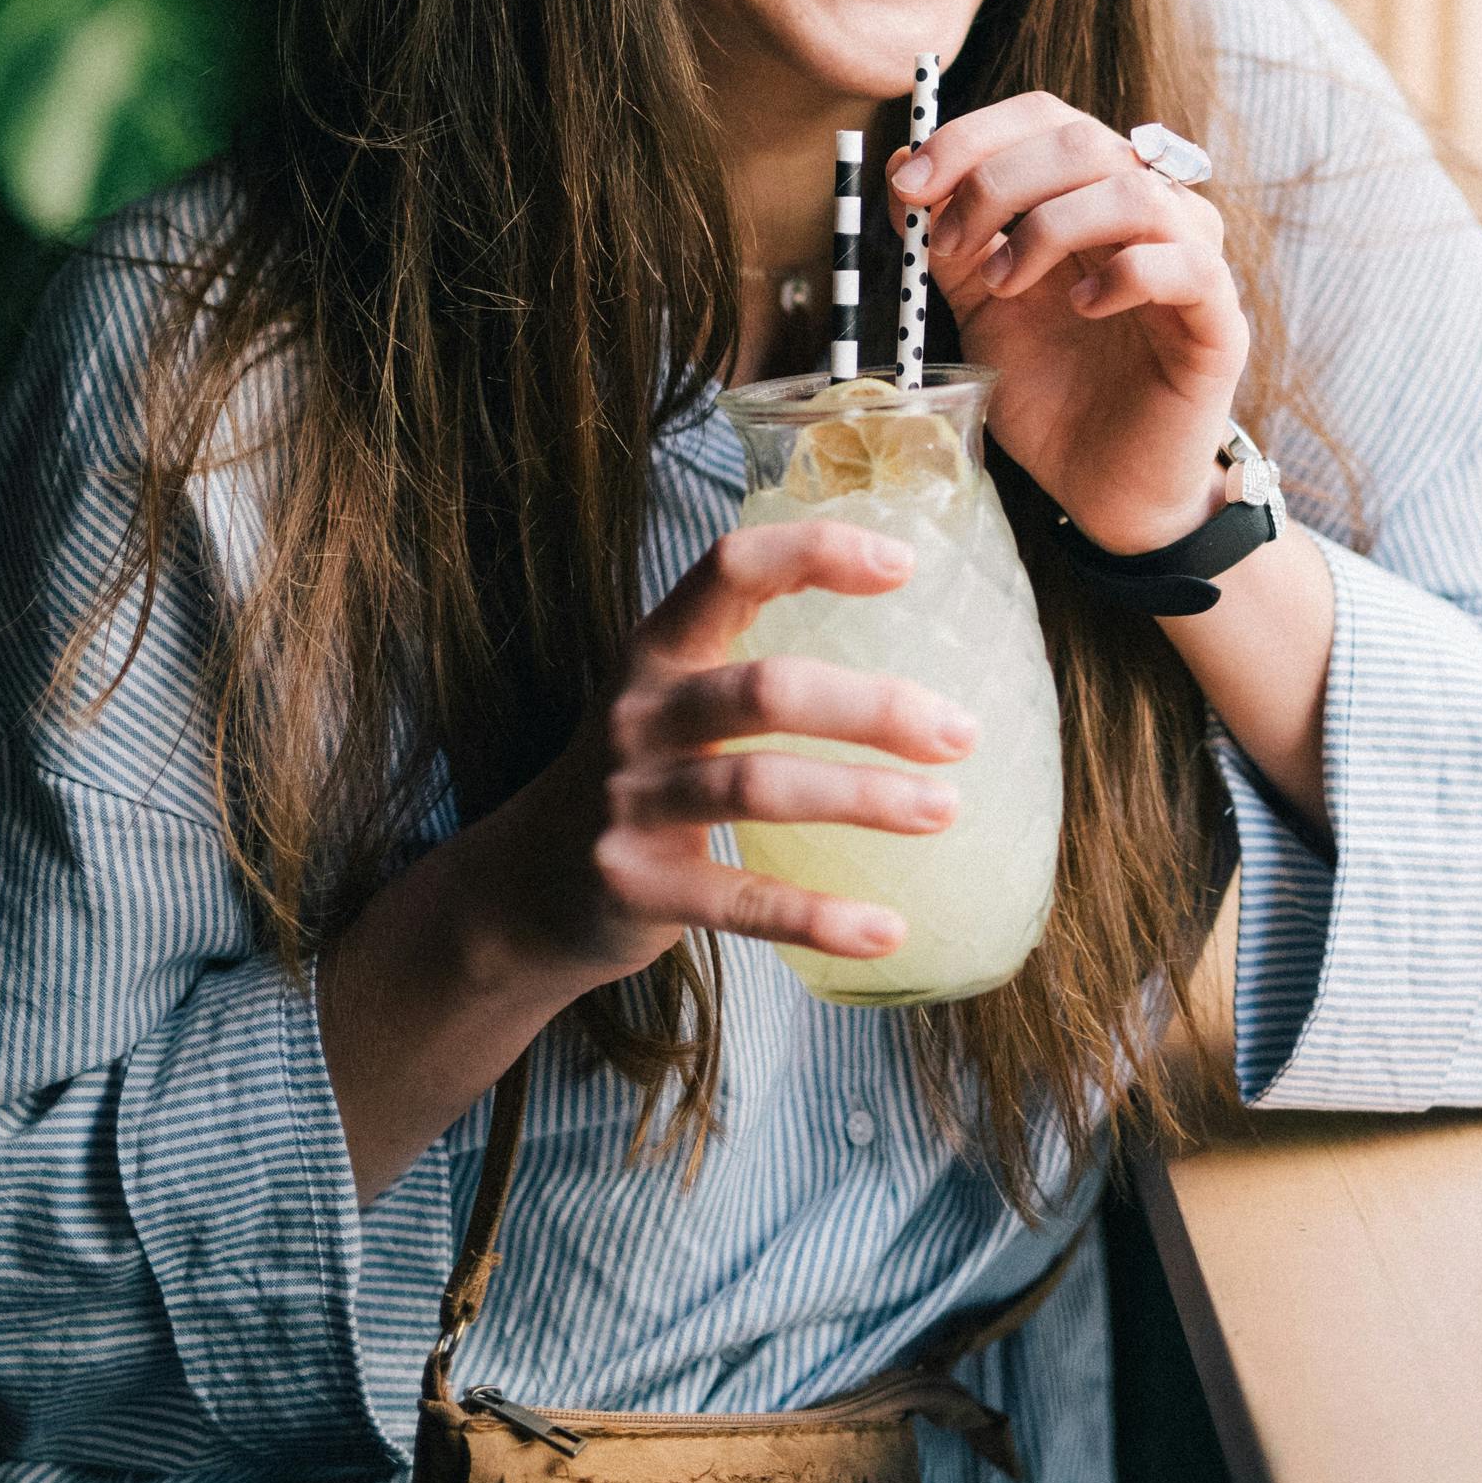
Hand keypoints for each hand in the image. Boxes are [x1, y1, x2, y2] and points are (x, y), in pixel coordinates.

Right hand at [498, 518, 977, 983]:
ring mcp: (631, 801)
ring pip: (761, 788)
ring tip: (944, 808)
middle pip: (766, 690)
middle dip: (874, 707)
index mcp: (656, 650)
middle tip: (961, 732)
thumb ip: (748, 666)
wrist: (520, 889)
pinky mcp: (637, 885)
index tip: (905, 565)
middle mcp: (638, 714)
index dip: (814, 553)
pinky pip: (743, 900)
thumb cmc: (636, 779)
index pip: (730, 569)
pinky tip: (886, 929)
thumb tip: (904, 650)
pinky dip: (820, 916)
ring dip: (866, 799)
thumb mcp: (667, 700)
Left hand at [892, 93, 1247, 552]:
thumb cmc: (1052, 389)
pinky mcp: (1219, 320)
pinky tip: (1079, 306)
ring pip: (1132, 190)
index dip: (973, 134)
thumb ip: (947, 237)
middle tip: (949, 248)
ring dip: (1047, 226)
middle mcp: (1151, 209)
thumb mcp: (980, 304)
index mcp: (1092, 192)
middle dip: (995, 182)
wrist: (1101, 488)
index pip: (1046, 117)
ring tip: (1004, 284)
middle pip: (1082, 141)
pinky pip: (1184, 264)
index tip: (908, 184)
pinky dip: (1120, 274)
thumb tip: (901, 161)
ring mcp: (1192, 259)